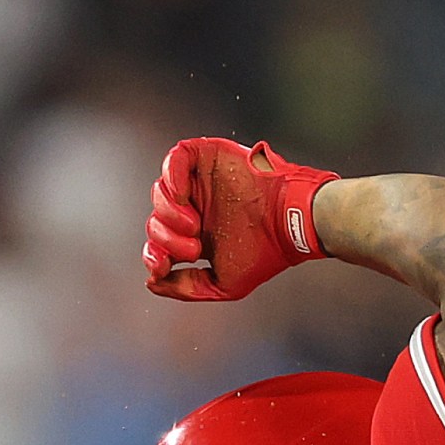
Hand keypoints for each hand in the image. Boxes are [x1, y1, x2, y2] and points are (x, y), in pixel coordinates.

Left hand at [143, 138, 339, 301]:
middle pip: (155, 221)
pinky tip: (183, 196)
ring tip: (194, 226)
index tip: (163, 267)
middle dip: (167, 239)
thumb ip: (186, 288)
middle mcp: (195, 207)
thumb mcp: (224, 284)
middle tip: (195, 246)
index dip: (153, 256)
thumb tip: (152, 283)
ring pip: (160, 192)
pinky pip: (175, 157)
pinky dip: (172, 177)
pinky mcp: (208, 156)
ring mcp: (200, 181)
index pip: (158, 244)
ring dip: (169, 214)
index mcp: (196, 234)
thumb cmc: (265, 252)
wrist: (291, 221)